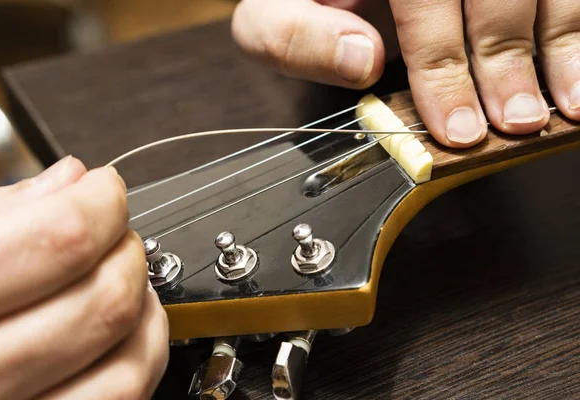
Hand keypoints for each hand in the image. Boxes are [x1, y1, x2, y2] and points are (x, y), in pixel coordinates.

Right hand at [0, 156, 168, 398]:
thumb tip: (69, 181)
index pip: (60, 239)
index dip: (101, 202)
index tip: (103, 190)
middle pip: (103, 302)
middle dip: (127, 251)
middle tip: (114, 233)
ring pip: (125, 366)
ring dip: (141, 308)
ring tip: (122, 278)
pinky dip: (138, 358)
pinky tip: (122, 331)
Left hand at [231, 0, 579, 147]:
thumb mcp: (275, 7)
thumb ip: (293, 33)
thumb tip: (360, 60)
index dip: (445, 66)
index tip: (459, 128)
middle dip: (508, 62)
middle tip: (514, 124)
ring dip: (563, 42)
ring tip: (568, 103)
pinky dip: (574, 24)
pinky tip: (576, 68)